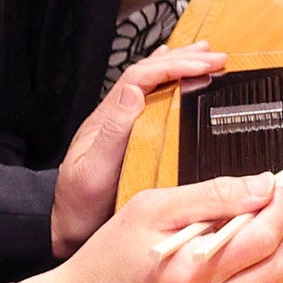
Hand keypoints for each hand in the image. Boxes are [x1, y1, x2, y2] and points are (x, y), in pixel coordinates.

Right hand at [9, 175, 282, 282]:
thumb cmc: (104, 261)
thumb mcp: (149, 210)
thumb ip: (211, 196)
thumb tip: (262, 187)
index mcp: (189, 272)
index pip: (264, 235)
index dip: (276, 205)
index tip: (271, 187)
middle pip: (277, 264)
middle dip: (274, 229)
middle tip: (253, 209)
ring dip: (256, 255)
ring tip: (222, 237)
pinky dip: (234, 278)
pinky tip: (203, 269)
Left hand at [54, 42, 226, 254]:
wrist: (66, 227)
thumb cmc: (78, 204)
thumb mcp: (93, 171)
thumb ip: (112, 132)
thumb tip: (133, 90)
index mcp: (107, 119)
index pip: (141, 77)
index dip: (173, 65)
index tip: (204, 65)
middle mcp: (114, 117)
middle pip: (148, 73)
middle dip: (183, 60)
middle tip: (216, 56)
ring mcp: (121, 126)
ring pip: (149, 84)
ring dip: (177, 66)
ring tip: (204, 55)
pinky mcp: (129, 139)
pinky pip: (151, 102)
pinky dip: (169, 84)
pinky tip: (177, 77)